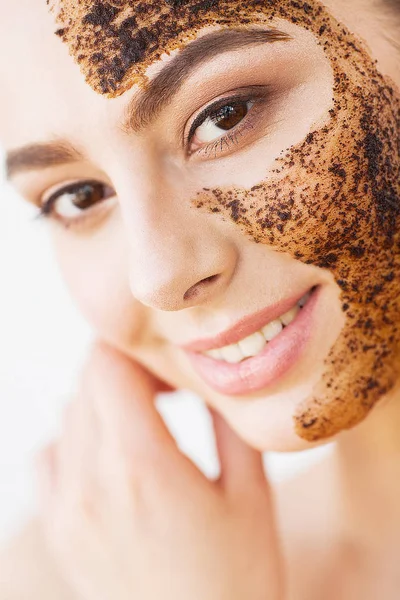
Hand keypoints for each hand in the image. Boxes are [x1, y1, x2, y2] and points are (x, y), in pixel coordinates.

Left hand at [36, 342, 284, 599]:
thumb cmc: (236, 582)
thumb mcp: (251, 495)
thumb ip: (229, 425)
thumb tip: (212, 380)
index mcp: (141, 465)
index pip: (107, 365)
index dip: (136, 349)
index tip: (168, 364)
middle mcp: (90, 482)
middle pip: (86, 383)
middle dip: (125, 371)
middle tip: (166, 389)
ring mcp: (66, 510)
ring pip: (68, 416)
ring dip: (103, 403)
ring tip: (145, 424)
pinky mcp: (59, 533)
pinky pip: (48, 458)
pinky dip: (72, 441)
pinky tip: (109, 458)